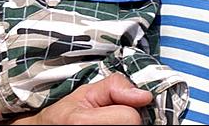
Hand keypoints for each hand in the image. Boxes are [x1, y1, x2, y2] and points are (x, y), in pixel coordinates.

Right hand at [16, 73, 152, 124]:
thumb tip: (143, 95)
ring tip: (108, 123)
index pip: (131, 118)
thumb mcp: (86, 92)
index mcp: (84, 123)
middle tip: (109, 117)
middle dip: (126, 119)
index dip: (126, 108)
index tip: (113, 107)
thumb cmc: (64, 115)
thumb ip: (115, 86)